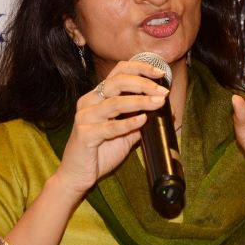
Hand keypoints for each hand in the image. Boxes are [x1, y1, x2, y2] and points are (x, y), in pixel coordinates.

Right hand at [55, 61, 168, 197]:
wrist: (77, 175)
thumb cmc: (99, 153)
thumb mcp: (124, 133)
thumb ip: (140, 120)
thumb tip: (167, 111)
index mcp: (97, 96)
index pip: (118, 71)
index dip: (140, 69)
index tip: (160, 73)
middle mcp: (89, 102)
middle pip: (118, 82)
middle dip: (143, 84)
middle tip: (163, 91)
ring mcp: (85, 117)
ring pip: (115, 103)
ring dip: (140, 101)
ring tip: (158, 102)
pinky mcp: (84, 134)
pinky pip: (110, 127)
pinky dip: (128, 123)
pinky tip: (143, 120)